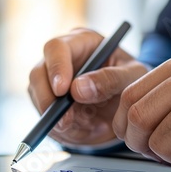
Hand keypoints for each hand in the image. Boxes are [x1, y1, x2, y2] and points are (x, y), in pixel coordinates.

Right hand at [28, 28, 147, 146]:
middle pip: (38, 72)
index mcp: (81, 42)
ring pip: (37, 97)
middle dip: (48, 99)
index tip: (63, 91)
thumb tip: (78, 89)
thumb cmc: (132, 82)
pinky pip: (44, 115)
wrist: (127, 107)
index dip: (56, 68)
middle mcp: (61, 58)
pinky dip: (60, 128)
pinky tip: (81, 129)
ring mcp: (51, 80)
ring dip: (54, 117)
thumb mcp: (133, 77)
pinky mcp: (48, 101)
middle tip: (65, 120)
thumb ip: (111, 79)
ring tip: (82, 127)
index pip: (57, 48)